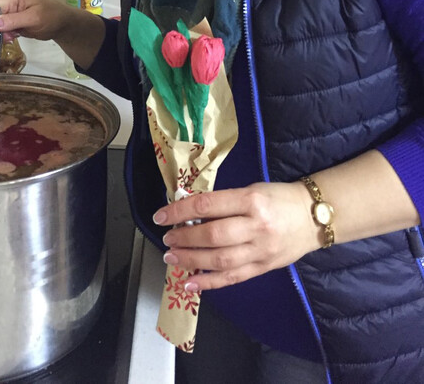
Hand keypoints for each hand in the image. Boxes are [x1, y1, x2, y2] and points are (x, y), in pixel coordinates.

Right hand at [0, 0, 70, 46]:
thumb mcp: (34, 18)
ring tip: (13, 37)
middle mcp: (5, 0)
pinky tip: (14, 36)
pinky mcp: (8, 18)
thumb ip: (13, 20)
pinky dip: (2, 35)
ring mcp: (6, 9)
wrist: (61, 22)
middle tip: (4, 41)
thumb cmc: (51, 16)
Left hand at [153, 181, 319, 290]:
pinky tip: (190, 283)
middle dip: (184, 239)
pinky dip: (209, 283)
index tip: (161, 216)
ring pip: (220, 260)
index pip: (208, 205)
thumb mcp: (250, 190)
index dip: (180, 211)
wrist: (314, 217)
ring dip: (191, 260)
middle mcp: (256, 226)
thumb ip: (222, 202)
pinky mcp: (264, 268)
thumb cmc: (278, 198)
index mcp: (251, 200)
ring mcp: (261, 251)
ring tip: (172, 258)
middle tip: (167, 239)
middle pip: (213, 235)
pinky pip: (233, 278)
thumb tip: (188, 212)